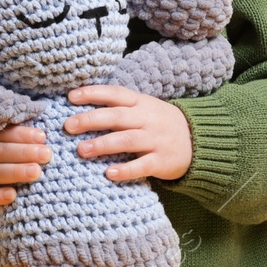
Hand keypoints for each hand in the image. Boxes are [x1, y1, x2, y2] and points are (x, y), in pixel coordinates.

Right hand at [0, 125, 51, 209]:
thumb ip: (13, 137)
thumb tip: (43, 135)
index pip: (4, 133)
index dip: (23, 134)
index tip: (42, 137)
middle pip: (0, 152)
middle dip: (25, 153)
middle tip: (46, 154)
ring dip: (16, 172)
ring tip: (36, 172)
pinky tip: (13, 195)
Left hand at [65, 85, 192, 181]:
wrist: (198, 140)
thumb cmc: (160, 123)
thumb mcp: (144, 108)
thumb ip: (119, 107)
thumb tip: (81, 106)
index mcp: (141, 103)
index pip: (115, 94)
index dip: (93, 93)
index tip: (71, 97)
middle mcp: (147, 119)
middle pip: (117, 117)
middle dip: (91, 120)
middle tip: (68, 126)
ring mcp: (156, 140)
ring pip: (127, 140)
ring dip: (103, 144)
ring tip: (81, 150)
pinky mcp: (162, 161)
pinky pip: (142, 165)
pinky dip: (126, 169)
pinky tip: (108, 173)